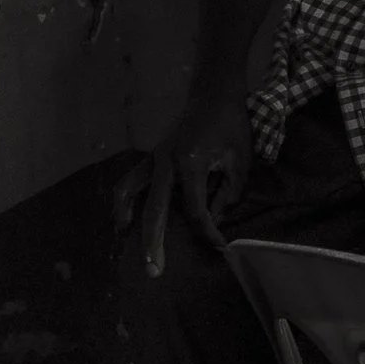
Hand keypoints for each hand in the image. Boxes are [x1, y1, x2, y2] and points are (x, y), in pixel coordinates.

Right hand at [113, 87, 254, 277]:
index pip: (195, 209)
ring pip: (130, 191)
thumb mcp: (240, 160)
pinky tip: (125, 218)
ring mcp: (153, 158)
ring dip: (126, 217)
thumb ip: (228, 194)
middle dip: (154, 242)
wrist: (214, 92)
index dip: (207, 232)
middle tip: (155, 271)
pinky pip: (131, 181)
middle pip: (154, 210)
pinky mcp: (151, 157)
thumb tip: (212, 220)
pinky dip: (125, 200)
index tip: (221, 247)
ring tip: (124, 240)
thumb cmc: (231, 125)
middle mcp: (165, 161)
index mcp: (189, 162)